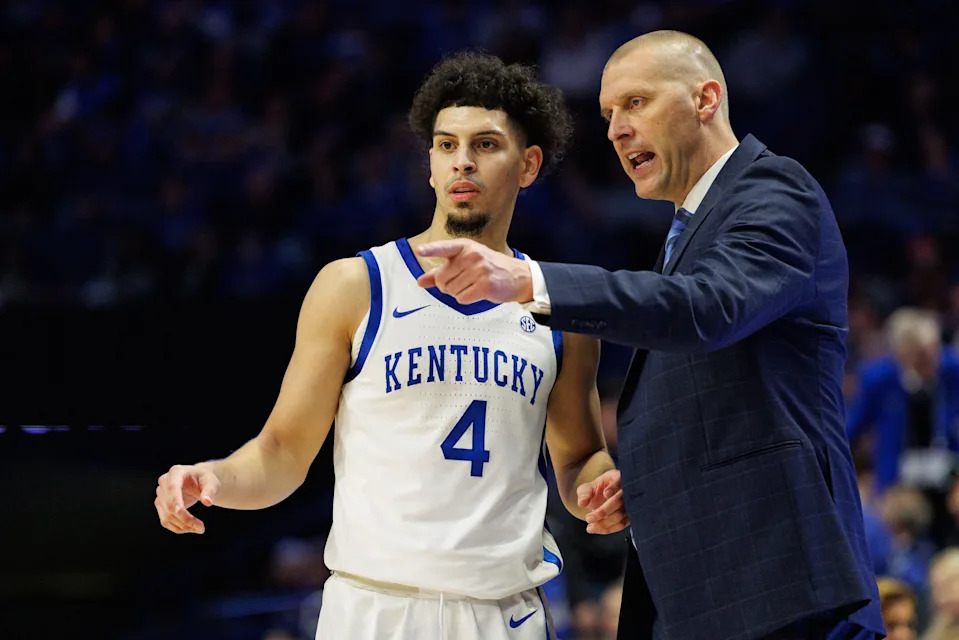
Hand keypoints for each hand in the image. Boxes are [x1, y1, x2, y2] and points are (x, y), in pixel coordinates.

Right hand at [155, 464, 220, 533]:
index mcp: (176, 472)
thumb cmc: (205, 480)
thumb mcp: (211, 482)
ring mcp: (160, 495)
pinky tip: (191, 528)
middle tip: (202, 528)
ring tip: (200, 529)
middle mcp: (164, 482)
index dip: (175, 499)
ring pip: (167, 516)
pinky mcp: (161, 506)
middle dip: (185, 518)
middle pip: (170, 505)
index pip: (173, 487)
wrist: (198, 481)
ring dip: (183, 526)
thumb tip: (207, 502)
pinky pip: (166, 521)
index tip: (180, 511)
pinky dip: (178, 528)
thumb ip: (210, 491)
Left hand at [416, 239, 532, 304]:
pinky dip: (466, 299)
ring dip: (458, 293)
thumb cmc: (488, 267)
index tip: (419, 251)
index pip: (444, 248)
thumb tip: (420, 281)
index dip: (431, 250)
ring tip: (472, 285)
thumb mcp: (465, 263)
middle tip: (462, 281)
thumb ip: (440, 271)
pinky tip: (477, 292)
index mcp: (464, 247)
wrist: (517, 276)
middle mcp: (472, 255)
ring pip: (451, 290)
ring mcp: (479, 270)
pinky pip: (462, 299)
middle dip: (447, 285)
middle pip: (442, 279)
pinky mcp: (485, 285)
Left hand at [577, 469, 628, 533]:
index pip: (619, 482)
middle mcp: (627, 491)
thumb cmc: (597, 490)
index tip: (605, 493)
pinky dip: (609, 529)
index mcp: (618, 478)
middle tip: (588, 518)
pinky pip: (621, 525)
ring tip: (590, 527)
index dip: (613, 487)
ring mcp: (631, 505)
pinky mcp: (630, 516)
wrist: (603, 498)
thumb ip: (584, 493)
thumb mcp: (588, 488)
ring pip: (621, 515)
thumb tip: (582, 503)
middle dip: (603, 511)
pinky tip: (597, 529)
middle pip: (619, 501)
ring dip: (604, 523)